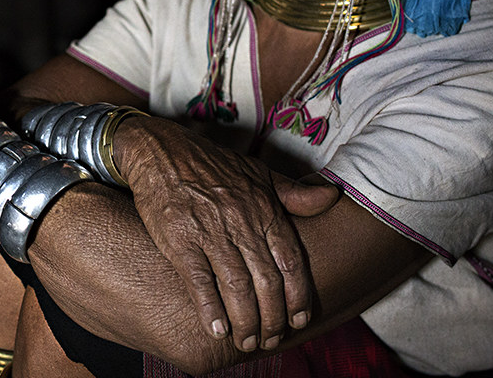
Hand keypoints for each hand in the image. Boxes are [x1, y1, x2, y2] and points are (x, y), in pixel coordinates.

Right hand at [115, 116, 338, 352]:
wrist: (160, 150)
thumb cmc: (210, 163)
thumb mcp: (257, 171)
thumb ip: (293, 192)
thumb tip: (332, 198)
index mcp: (263, 207)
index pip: (290, 261)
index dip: (298, 296)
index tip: (299, 320)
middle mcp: (241, 221)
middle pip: (266, 281)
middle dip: (272, 319)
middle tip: (271, 340)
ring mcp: (209, 231)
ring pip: (237, 286)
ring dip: (246, 321)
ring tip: (247, 342)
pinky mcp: (179, 240)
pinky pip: (199, 281)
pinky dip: (210, 308)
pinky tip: (216, 328)